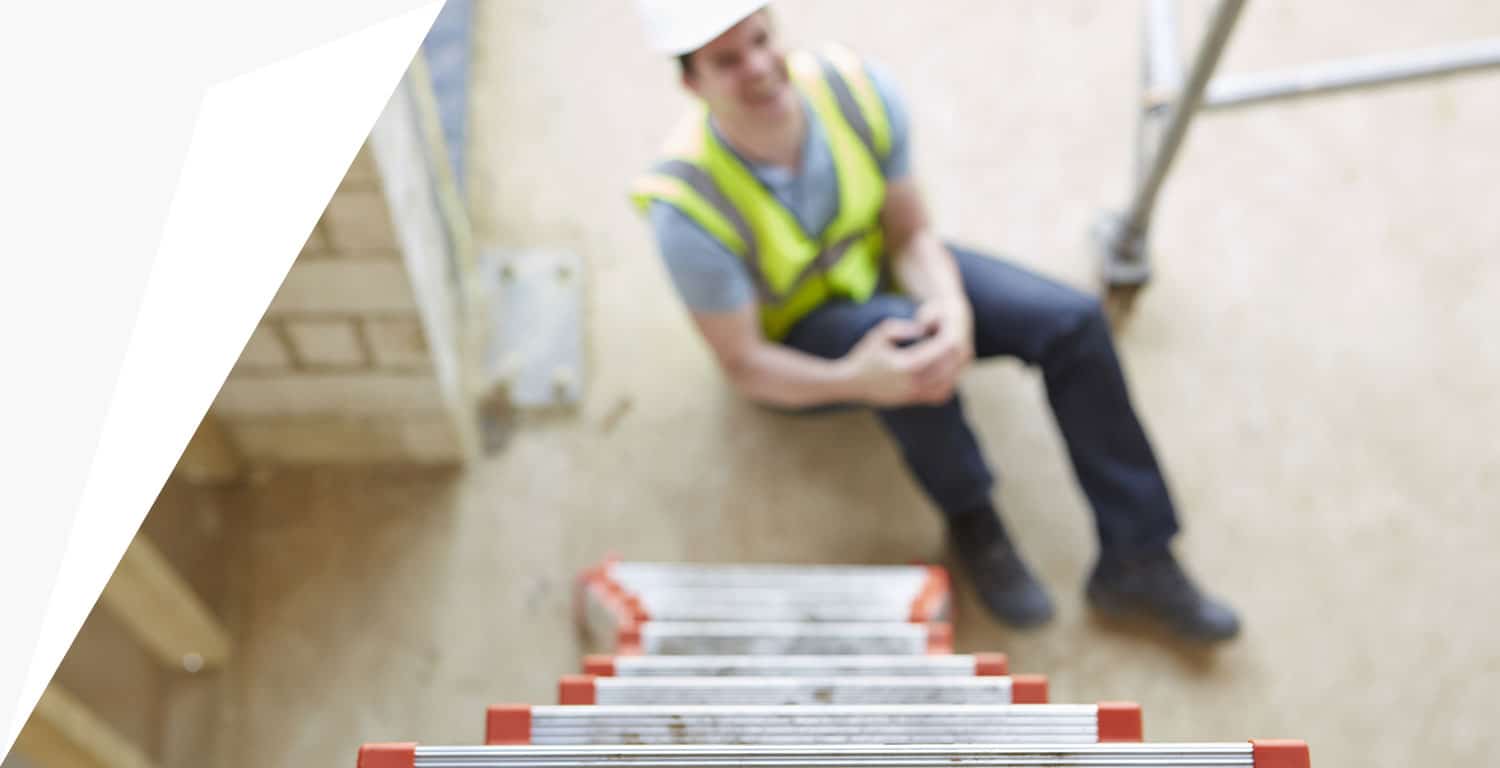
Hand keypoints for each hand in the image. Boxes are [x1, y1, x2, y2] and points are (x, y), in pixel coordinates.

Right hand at [842, 308, 970, 406]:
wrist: (850, 383)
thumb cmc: (864, 355)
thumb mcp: (881, 333)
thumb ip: (904, 328)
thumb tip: (923, 328)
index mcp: (905, 366)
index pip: (935, 353)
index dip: (945, 342)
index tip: (951, 332)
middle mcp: (911, 383)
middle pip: (944, 370)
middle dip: (953, 357)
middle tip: (957, 344)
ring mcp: (912, 395)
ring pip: (944, 385)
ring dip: (952, 373)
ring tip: (953, 359)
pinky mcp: (910, 401)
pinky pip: (937, 396)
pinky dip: (946, 385)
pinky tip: (945, 374)